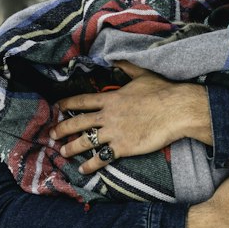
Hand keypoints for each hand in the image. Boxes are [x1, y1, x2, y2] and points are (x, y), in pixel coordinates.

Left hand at [51, 66, 212, 173]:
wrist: (176, 110)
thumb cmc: (162, 92)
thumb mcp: (142, 74)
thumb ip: (127, 67)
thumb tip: (116, 58)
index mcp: (111, 98)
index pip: (83, 101)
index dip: (68, 104)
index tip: (57, 107)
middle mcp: (108, 115)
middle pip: (78, 122)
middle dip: (62, 128)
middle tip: (52, 134)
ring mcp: (114, 132)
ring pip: (86, 141)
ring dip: (72, 148)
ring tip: (62, 152)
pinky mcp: (123, 147)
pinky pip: (102, 157)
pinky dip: (91, 164)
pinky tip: (83, 169)